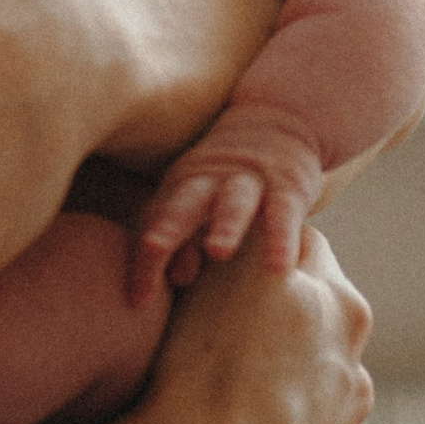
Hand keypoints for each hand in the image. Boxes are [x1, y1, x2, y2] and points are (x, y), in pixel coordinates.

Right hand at [80, 227, 374, 423]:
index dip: (263, 252)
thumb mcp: (217, 280)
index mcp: (337, 305)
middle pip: (321, 323)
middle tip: (221, 335)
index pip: (305, 246)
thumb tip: (248, 228)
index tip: (227, 263)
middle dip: (282, 324)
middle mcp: (354, 365)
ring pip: (319, 391)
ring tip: (223, 400)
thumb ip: (244, 246)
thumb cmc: (201, 371)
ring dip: (286, 389)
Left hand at [136, 98, 326, 285]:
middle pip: (182, 203)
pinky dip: (280, 240)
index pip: (153, 223)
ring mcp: (249, 180)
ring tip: (217, 252)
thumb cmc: (229, 179)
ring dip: (224, 225)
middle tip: (151, 250)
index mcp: (180, 185)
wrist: (278, 119)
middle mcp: (209, 179)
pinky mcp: (287, 185)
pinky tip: (279, 267)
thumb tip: (177, 279)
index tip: (137, 303)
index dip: (143, 261)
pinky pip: (282, 214)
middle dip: (166, 227)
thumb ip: (183, 238)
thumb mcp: (200, 201)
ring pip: (233, 201)